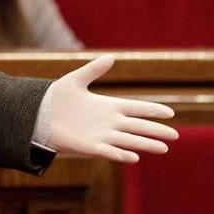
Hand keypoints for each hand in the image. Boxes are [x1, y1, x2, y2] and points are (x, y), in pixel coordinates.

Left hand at [48, 54, 177, 162]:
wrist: (39, 115)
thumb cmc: (58, 98)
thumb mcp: (76, 80)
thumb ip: (94, 70)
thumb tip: (111, 56)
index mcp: (109, 106)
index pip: (136, 109)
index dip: (153, 111)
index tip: (170, 113)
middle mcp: (109, 123)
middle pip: (138, 127)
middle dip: (156, 131)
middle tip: (175, 136)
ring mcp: (100, 136)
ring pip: (128, 141)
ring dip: (144, 144)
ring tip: (163, 149)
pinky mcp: (89, 146)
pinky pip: (108, 151)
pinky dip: (120, 154)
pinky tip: (134, 157)